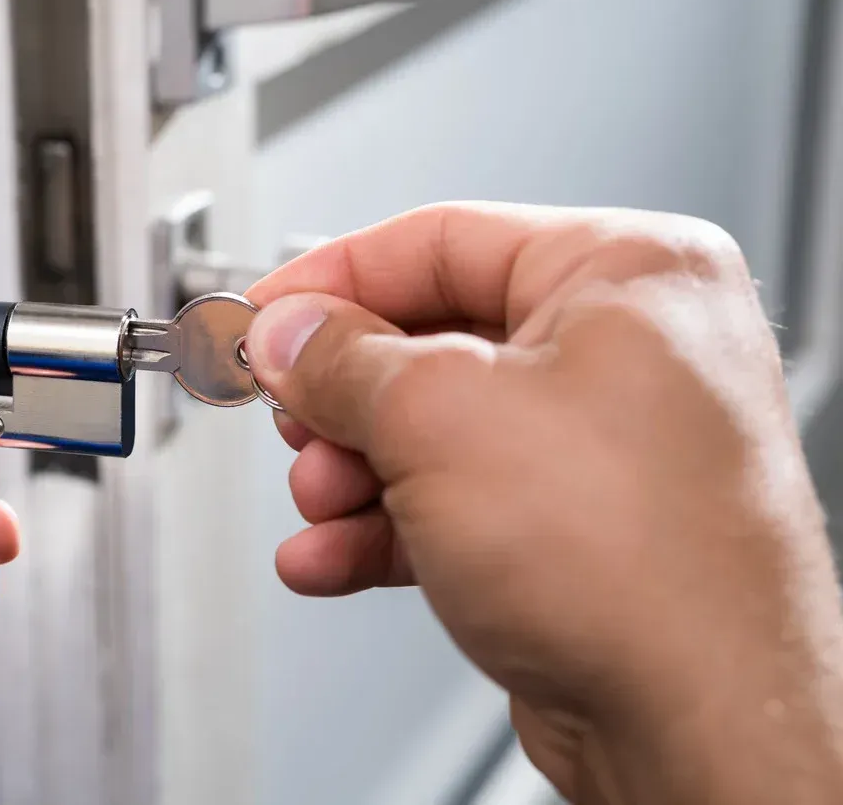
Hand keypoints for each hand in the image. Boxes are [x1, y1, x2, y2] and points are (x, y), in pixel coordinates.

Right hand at [245, 203, 842, 804]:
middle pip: (430, 340)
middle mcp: (632, 349)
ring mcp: (610, 444)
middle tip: (291, 418)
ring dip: (354, 473)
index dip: (331, 278)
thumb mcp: (437, 419)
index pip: (440, 239)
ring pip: (436, 430)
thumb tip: (288, 334)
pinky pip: (459, 501)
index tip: (265, 313)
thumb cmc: (638, 566)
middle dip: (342, 398)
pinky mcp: (584, 528)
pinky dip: (386, 528)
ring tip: (320, 503)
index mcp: (629, 273)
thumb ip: (339, 359)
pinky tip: (332, 555)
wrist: (700, 725)